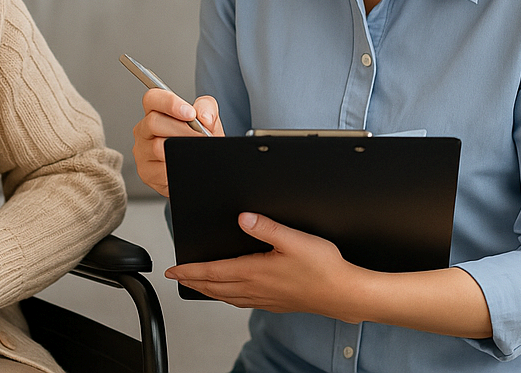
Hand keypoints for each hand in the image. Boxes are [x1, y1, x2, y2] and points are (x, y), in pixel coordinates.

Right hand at [131, 89, 222, 196]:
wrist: (201, 168)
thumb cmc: (198, 141)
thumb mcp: (207, 120)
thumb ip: (207, 108)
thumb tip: (203, 116)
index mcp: (155, 111)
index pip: (152, 98)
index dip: (169, 103)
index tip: (190, 113)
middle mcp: (144, 130)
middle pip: (153, 122)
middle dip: (182, 130)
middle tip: (200, 137)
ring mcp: (142, 151)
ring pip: (158, 147)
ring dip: (182, 150)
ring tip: (195, 151)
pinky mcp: (146, 172)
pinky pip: (161, 170)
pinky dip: (178, 167)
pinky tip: (185, 165)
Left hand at [168, 213, 493, 338]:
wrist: (347, 294)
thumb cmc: (325, 268)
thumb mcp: (296, 239)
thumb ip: (267, 227)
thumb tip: (242, 217)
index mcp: (256, 272)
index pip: (214, 272)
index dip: (191, 270)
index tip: (173, 269)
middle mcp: (257, 288)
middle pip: (216, 286)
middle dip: (194, 280)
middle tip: (177, 277)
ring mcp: (266, 298)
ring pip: (228, 296)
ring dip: (209, 289)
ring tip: (197, 284)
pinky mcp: (277, 302)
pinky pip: (243, 301)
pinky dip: (228, 296)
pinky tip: (231, 294)